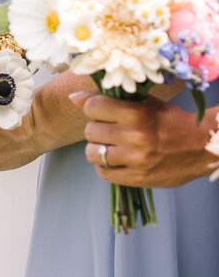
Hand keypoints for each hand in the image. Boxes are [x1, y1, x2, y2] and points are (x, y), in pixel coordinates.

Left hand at [74, 91, 214, 187]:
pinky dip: (105, 166)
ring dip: (98, 148)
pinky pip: (103, 172)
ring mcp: (136, 160)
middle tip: (111, 129)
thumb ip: (109, 99)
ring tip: (112, 145)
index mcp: (137, 114)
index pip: (91, 107)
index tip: (103, 111)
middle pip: (90, 130)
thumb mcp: (144, 103)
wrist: (203, 147)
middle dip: (97, 128)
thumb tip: (74, 98)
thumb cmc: (171, 120)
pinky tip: (117, 159)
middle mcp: (135, 137)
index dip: (94, 108)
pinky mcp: (138, 179)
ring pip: (92, 153)